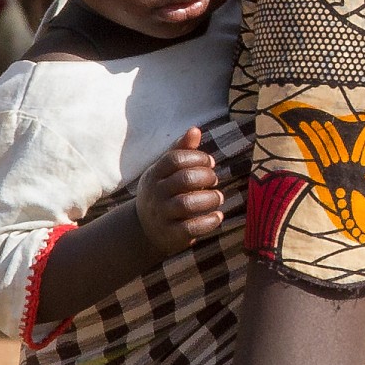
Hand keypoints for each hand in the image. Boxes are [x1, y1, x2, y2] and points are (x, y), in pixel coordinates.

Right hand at [135, 128, 223, 252]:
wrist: (145, 229)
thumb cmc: (163, 192)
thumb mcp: (166, 172)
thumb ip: (181, 151)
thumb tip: (195, 129)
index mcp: (154, 174)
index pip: (175, 159)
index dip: (197, 157)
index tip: (210, 162)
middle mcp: (155, 194)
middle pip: (184, 179)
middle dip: (206, 177)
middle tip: (214, 180)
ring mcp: (162, 215)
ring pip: (188, 204)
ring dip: (210, 199)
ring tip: (218, 197)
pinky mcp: (171, 235)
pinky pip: (191, 228)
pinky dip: (209, 221)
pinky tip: (217, 216)